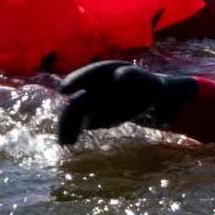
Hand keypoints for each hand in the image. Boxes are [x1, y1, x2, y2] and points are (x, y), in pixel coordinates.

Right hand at [57, 61, 197, 144]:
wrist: (153, 100)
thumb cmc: (153, 89)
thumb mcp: (152, 84)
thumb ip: (137, 79)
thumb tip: (118, 78)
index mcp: (110, 72)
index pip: (92, 74)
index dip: (77, 80)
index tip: (63, 91)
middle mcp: (98, 84)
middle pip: (79, 96)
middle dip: (70, 111)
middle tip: (61, 121)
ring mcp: (93, 99)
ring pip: (76, 112)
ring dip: (68, 125)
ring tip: (65, 142)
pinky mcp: (94, 114)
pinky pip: (81, 122)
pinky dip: (74, 131)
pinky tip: (68, 142)